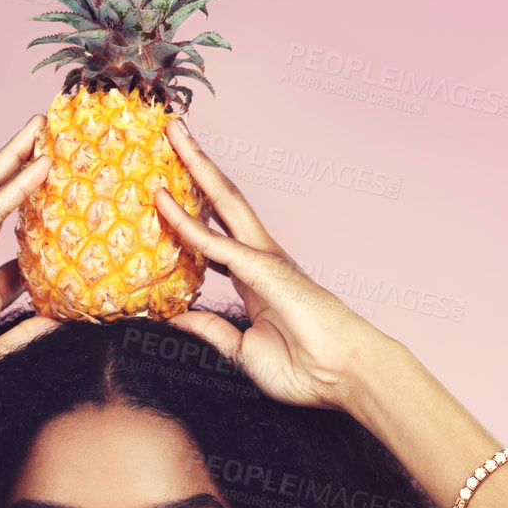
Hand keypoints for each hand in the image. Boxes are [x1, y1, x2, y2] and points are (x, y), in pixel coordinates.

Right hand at [0, 116, 61, 408]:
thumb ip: (23, 338)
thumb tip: (61, 322)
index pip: (23, 257)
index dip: (52, 236)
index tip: (81, 218)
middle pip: (9, 208)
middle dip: (30, 175)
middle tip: (60, 146)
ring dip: (19, 158)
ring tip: (44, 128)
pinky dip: (15, 185)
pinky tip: (38, 164)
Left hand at [153, 119, 392, 414]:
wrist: (343, 376)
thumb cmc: (305, 369)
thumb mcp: (243, 352)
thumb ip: (212, 332)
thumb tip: (178, 319)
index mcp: (255, 278)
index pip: (215, 234)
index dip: (191, 211)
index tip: (165, 191)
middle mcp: (259, 259)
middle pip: (221, 200)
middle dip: (195, 165)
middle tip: (171, 130)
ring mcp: (264, 259)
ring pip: (223, 203)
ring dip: (195, 168)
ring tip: (172, 135)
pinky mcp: (265, 270)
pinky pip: (218, 244)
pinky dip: (189, 224)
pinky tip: (164, 204)